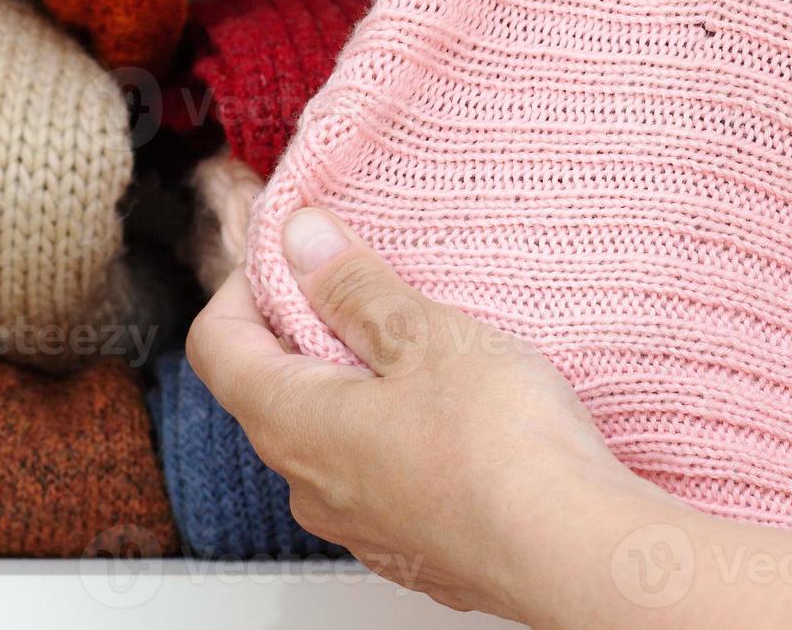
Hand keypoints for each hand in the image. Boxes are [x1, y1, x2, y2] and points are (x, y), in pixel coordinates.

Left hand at [186, 208, 644, 620]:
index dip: (244, 287)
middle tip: (363, 285)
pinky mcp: (411, 546)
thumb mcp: (422, 334)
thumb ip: (351, 284)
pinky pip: (380, 474)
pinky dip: (397, 432)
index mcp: (293, 424)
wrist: (573, 550)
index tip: (291, 253)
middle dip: (307, 328)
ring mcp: (361, 524)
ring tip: (423, 345)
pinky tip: (456, 412)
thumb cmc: (500, 448)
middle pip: (271, 389)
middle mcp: (311, 485)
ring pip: (330, 435)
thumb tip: (300, 242)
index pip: (217, 346)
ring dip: (358, 382)